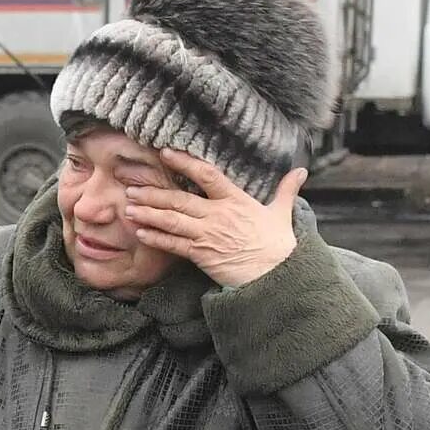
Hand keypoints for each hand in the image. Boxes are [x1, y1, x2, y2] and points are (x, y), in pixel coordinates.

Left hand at [124, 150, 304, 287]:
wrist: (277, 277)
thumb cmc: (278, 246)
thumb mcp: (282, 214)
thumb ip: (286, 190)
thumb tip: (301, 171)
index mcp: (235, 200)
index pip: (206, 175)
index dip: (185, 162)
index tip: (165, 153)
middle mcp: (218, 215)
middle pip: (180, 200)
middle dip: (153, 193)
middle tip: (132, 187)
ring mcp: (208, 235)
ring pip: (172, 221)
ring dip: (148, 213)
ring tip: (129, 207)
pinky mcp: (202, 255)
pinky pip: (174, 245)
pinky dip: (156, 238)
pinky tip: (140, 232)